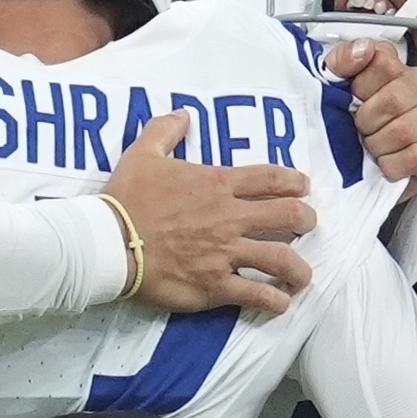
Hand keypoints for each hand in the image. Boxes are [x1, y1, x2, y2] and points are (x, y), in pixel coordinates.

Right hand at [104, 107, 314, 312]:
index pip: (272, 178)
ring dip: (299, 268)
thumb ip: (165, 130)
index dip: (295, 182)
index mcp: (218, 184)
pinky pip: (256, 295)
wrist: (110, 242)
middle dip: (306, 220)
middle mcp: (230, 218)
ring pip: (281, 259)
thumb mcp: (143, 153)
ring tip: (303, 276)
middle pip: (289, 216)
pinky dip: (274, 301)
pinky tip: (280, 303)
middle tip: (307, 226)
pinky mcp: (215, 285)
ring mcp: (226, 253)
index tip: (303, 188)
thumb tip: (182, 114)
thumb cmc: (126, 199)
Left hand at [327, 35, 416, 188]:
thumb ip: (342, 60)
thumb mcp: (333, 81)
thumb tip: (362, 50)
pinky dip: (393, 164)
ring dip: (378, 144)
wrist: (355, 150)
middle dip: (367, 120)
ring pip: (405, 130)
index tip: (352, 98)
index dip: (361, 87)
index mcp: (394, 66)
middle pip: (395, 100)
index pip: (383, 64)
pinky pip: (416, 158)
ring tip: (371, 144)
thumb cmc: (348, 114)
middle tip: (360, 127)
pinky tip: (384, 160)